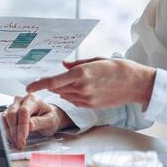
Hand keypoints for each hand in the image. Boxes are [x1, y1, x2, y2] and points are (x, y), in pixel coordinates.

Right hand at [1, 94, 73, 149]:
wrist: (47, 117)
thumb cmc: (50, 118)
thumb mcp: (51, 121)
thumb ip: (40, 122)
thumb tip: (29, 125)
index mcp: (33, 99)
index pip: (24, 111)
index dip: (22, 125)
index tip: (23, 138)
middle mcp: (21, 100)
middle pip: (12, 114)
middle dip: (15, 131)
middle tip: (20, 144)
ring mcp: (13, 106)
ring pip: (5, 118)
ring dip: (9, 132)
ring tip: (17, 143)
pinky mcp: (8, 112)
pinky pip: (2, 121)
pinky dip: (6, 131)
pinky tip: (13, 139)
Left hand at [25, 58, 156, 111]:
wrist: (138, 84)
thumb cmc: (119, 68)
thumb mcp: (97, 60)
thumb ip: (76, 64)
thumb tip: (62, 65)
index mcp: (82, 74)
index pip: (53, 81)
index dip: (38, 84)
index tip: (28, 86)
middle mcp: (82, 88)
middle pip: (56, 89)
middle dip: (52, 84)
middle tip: (52, 78)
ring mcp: (87, 99)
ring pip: (64, 95)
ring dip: (63, 90)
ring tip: (75, 82)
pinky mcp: (91, 106)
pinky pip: (74, 101)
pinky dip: (72, 95)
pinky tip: (82, 89)